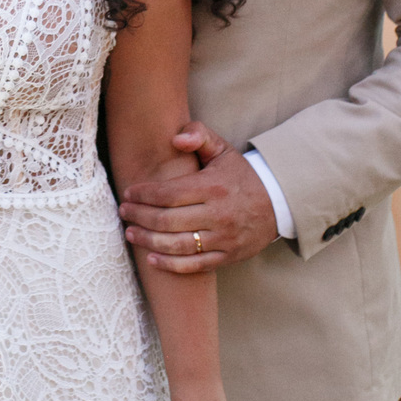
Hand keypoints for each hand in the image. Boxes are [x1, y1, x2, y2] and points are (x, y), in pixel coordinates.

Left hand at [119, 122, 277, 271]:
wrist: (278, 203)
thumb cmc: (240, 174)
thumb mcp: (223, 149)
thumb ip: (198, 134)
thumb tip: (175, 139)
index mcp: (212, 187)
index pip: (169, 193)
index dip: (144, 194)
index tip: (128, 192)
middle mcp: (218, 214)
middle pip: (167, 220)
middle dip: (139, 216)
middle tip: (123, 212)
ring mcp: (223, 238)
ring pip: (177, 245)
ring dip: (148, 240)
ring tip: (131, 233)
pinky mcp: (228, 256)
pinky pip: (195, 266)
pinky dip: (170, 265)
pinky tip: (151, 258)